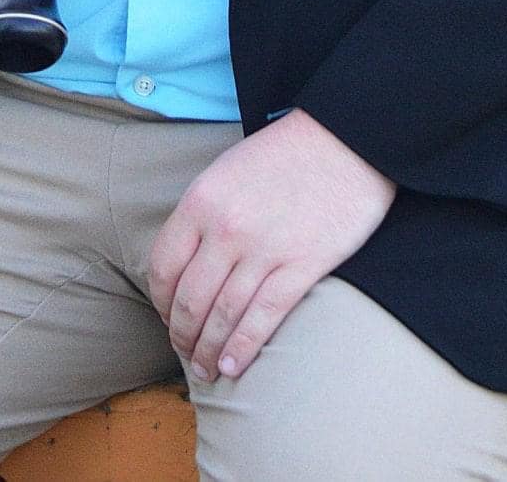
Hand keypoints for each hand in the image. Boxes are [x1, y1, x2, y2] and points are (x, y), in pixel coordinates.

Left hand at [148, 108, 395, 383]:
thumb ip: (203, 213)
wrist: (346, 137)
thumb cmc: (286, 152)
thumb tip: (187, 262)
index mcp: (202, 200)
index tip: (167, 316)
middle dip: (183, 335)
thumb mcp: (228, 169)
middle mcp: (227, 228)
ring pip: (223, 317)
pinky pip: (262, 319)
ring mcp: (264, 250)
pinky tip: (233, 367)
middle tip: (186, 351)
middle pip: (190, 301)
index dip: (160, 301)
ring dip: (209, 351)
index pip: (163, 267)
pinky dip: (243, 349)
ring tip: (207, 370)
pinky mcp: (302, 266)